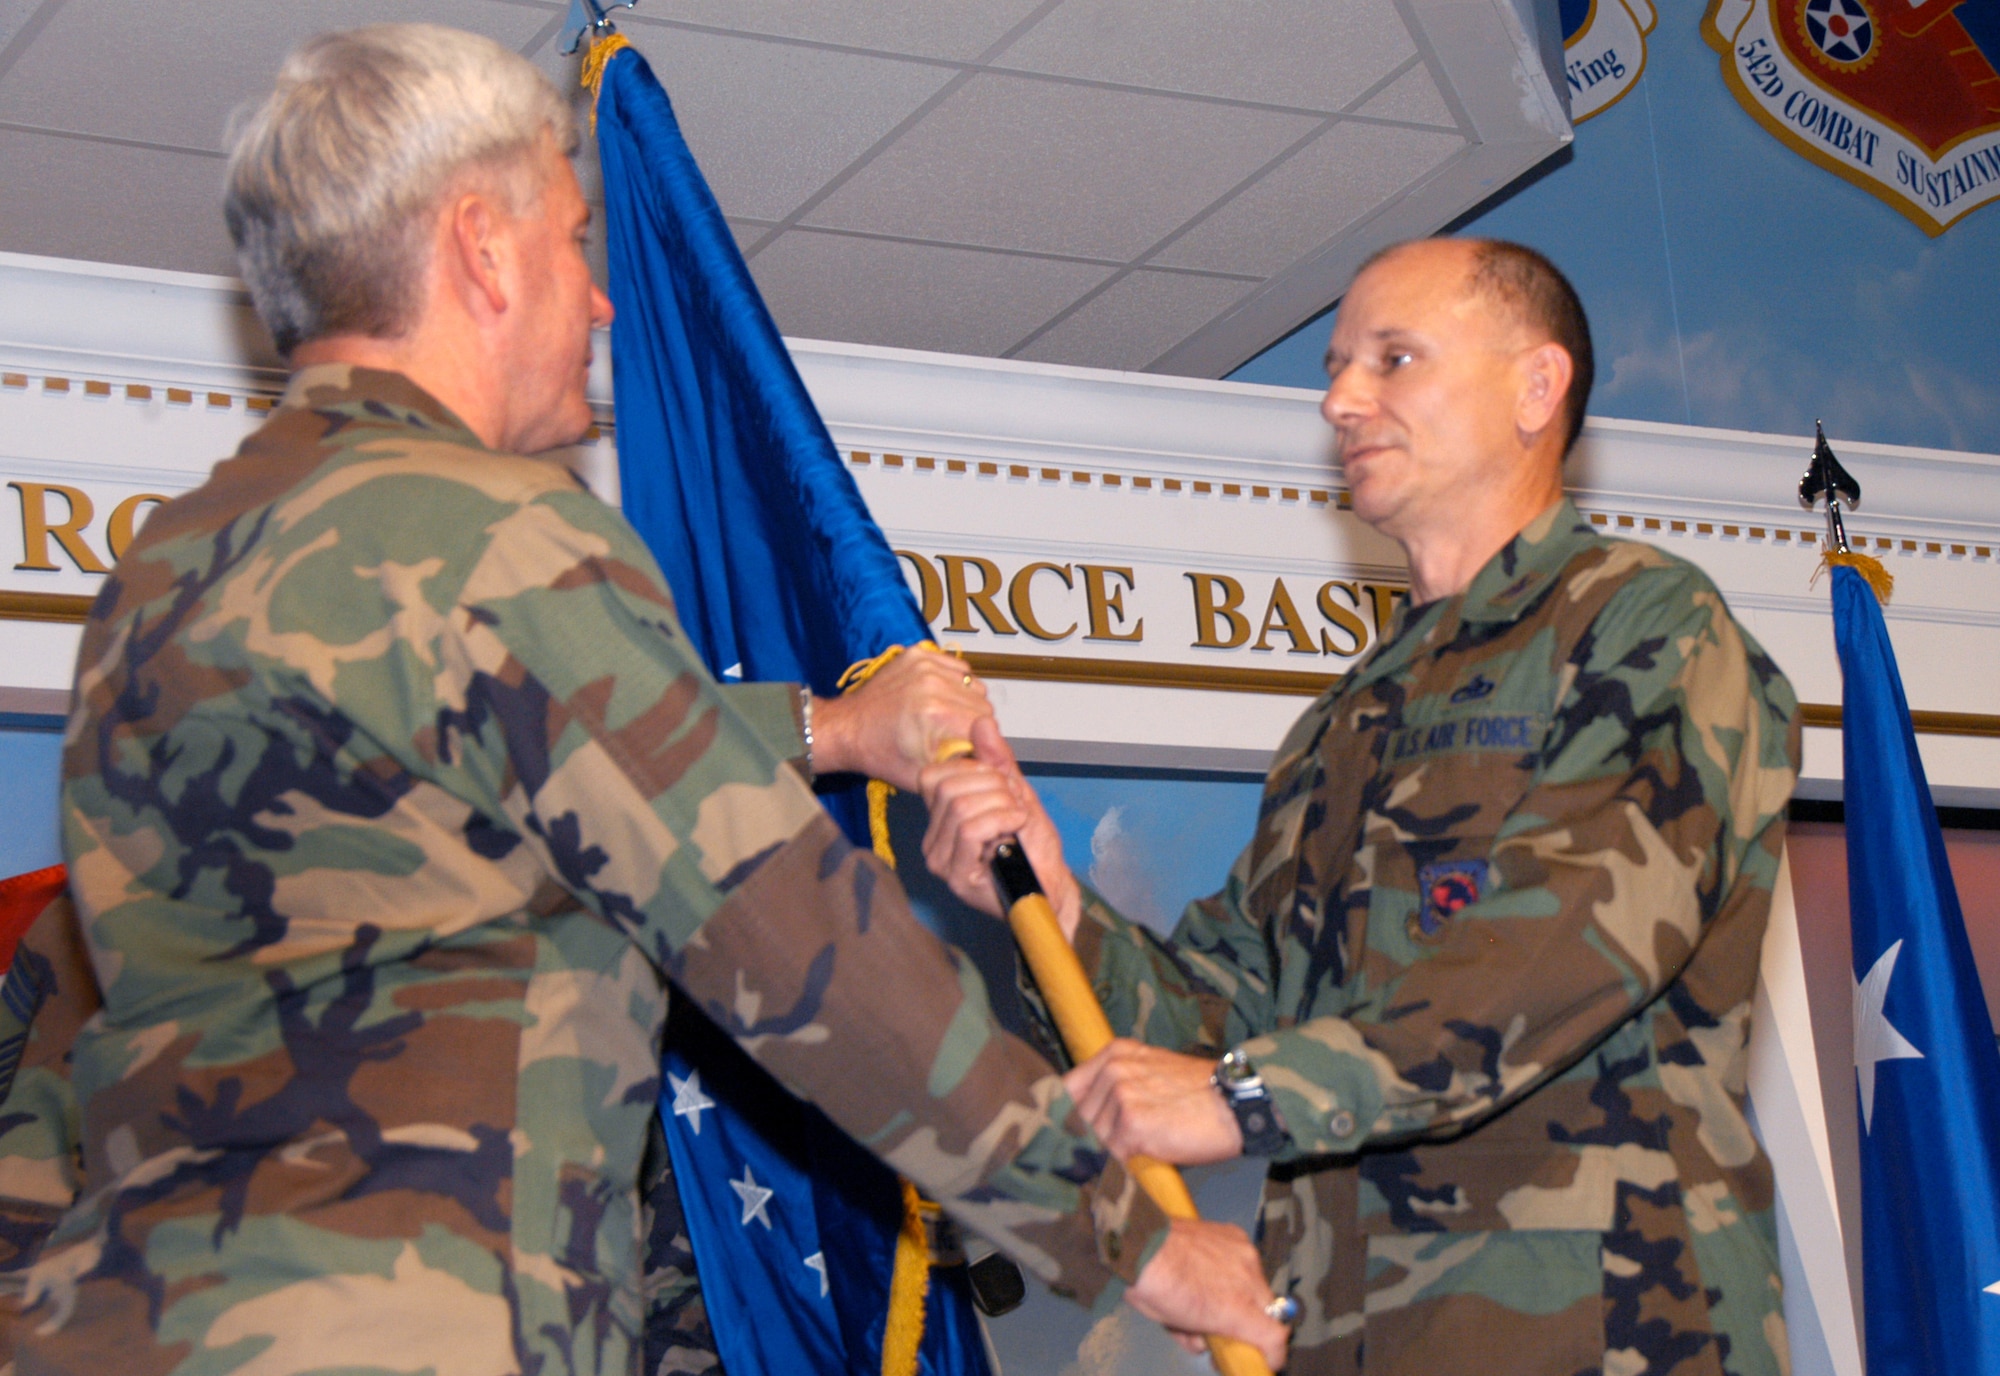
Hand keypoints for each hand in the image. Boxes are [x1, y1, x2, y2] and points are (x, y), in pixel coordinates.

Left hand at [809, 648, 990, 790]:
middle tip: (954, 735)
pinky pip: (958, 667)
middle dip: (974, 723)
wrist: (848, 729)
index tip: (971, 749)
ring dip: (966, 702)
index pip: (987, 726)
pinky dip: (955, 682)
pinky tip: (939, 697)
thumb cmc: (880, 753)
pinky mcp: (919, 655)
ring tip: (945, 716)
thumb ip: (963, 766)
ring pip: (973, 685)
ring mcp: (925, 665)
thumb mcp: (925, 774)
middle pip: (983, 704)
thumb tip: (992, 760)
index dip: (982, 742)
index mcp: (936, 715)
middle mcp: (933, 685)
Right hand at [917, 718, 1080, 936]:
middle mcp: (933, 840)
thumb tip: (981, 723)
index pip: (934, 775)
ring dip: (1002, 806)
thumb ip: (996, 761)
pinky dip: (1002, 820)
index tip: (1001, 786)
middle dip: (994, 787)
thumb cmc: (1034, 849)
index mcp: (941, 819)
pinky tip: (1016, 829)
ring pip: (961, 806)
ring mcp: (941, 860)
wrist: (1052, 888)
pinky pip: (970, 829)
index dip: (973, 770)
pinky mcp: (957, 877)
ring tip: (1016, 822)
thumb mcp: (1017, 793)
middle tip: (1014, 807)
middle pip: (949, 787)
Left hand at [1065, 1040, 1242, 1165]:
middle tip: (1119, 1148)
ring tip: (1143, 1148)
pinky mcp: (1131, 1123)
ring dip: (1113, 1152)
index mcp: (1114, 1054)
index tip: (1068, 1135)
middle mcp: (1112, 1069)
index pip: (1066, 1089)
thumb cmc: (1200, 1095)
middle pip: (1077, 1118)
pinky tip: (1150, 1155)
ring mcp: (1120, 1094)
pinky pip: (1114, 1155)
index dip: (1067, 1117)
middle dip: (1092, 1139)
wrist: (1236, 1105)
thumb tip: (1085, 1122)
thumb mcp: (1151, 1074)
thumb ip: (1116, 1088)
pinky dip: (1129, 1163)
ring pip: (1095, 1139)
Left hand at [1128, 1218, 1289, 1370]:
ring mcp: (1245, 1254)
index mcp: (1237, 1311)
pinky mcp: (1236, 1234)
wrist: (1142, 1243)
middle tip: (1226, 1323)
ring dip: (1241, 1293)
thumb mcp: (1179, 1328)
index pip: (1275, 1339)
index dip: (1271, 1354)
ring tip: (1209, 1290)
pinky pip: (1245, 1259)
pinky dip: (1234, 1267)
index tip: (1263, 1358)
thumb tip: (1207, 1342)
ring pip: (1257, 1284)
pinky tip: (1211, 1266)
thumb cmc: (1154, 1291)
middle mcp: (1249, 1282)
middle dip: (1251, 1322)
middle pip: (1269, 1311)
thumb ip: (1203, 1337)